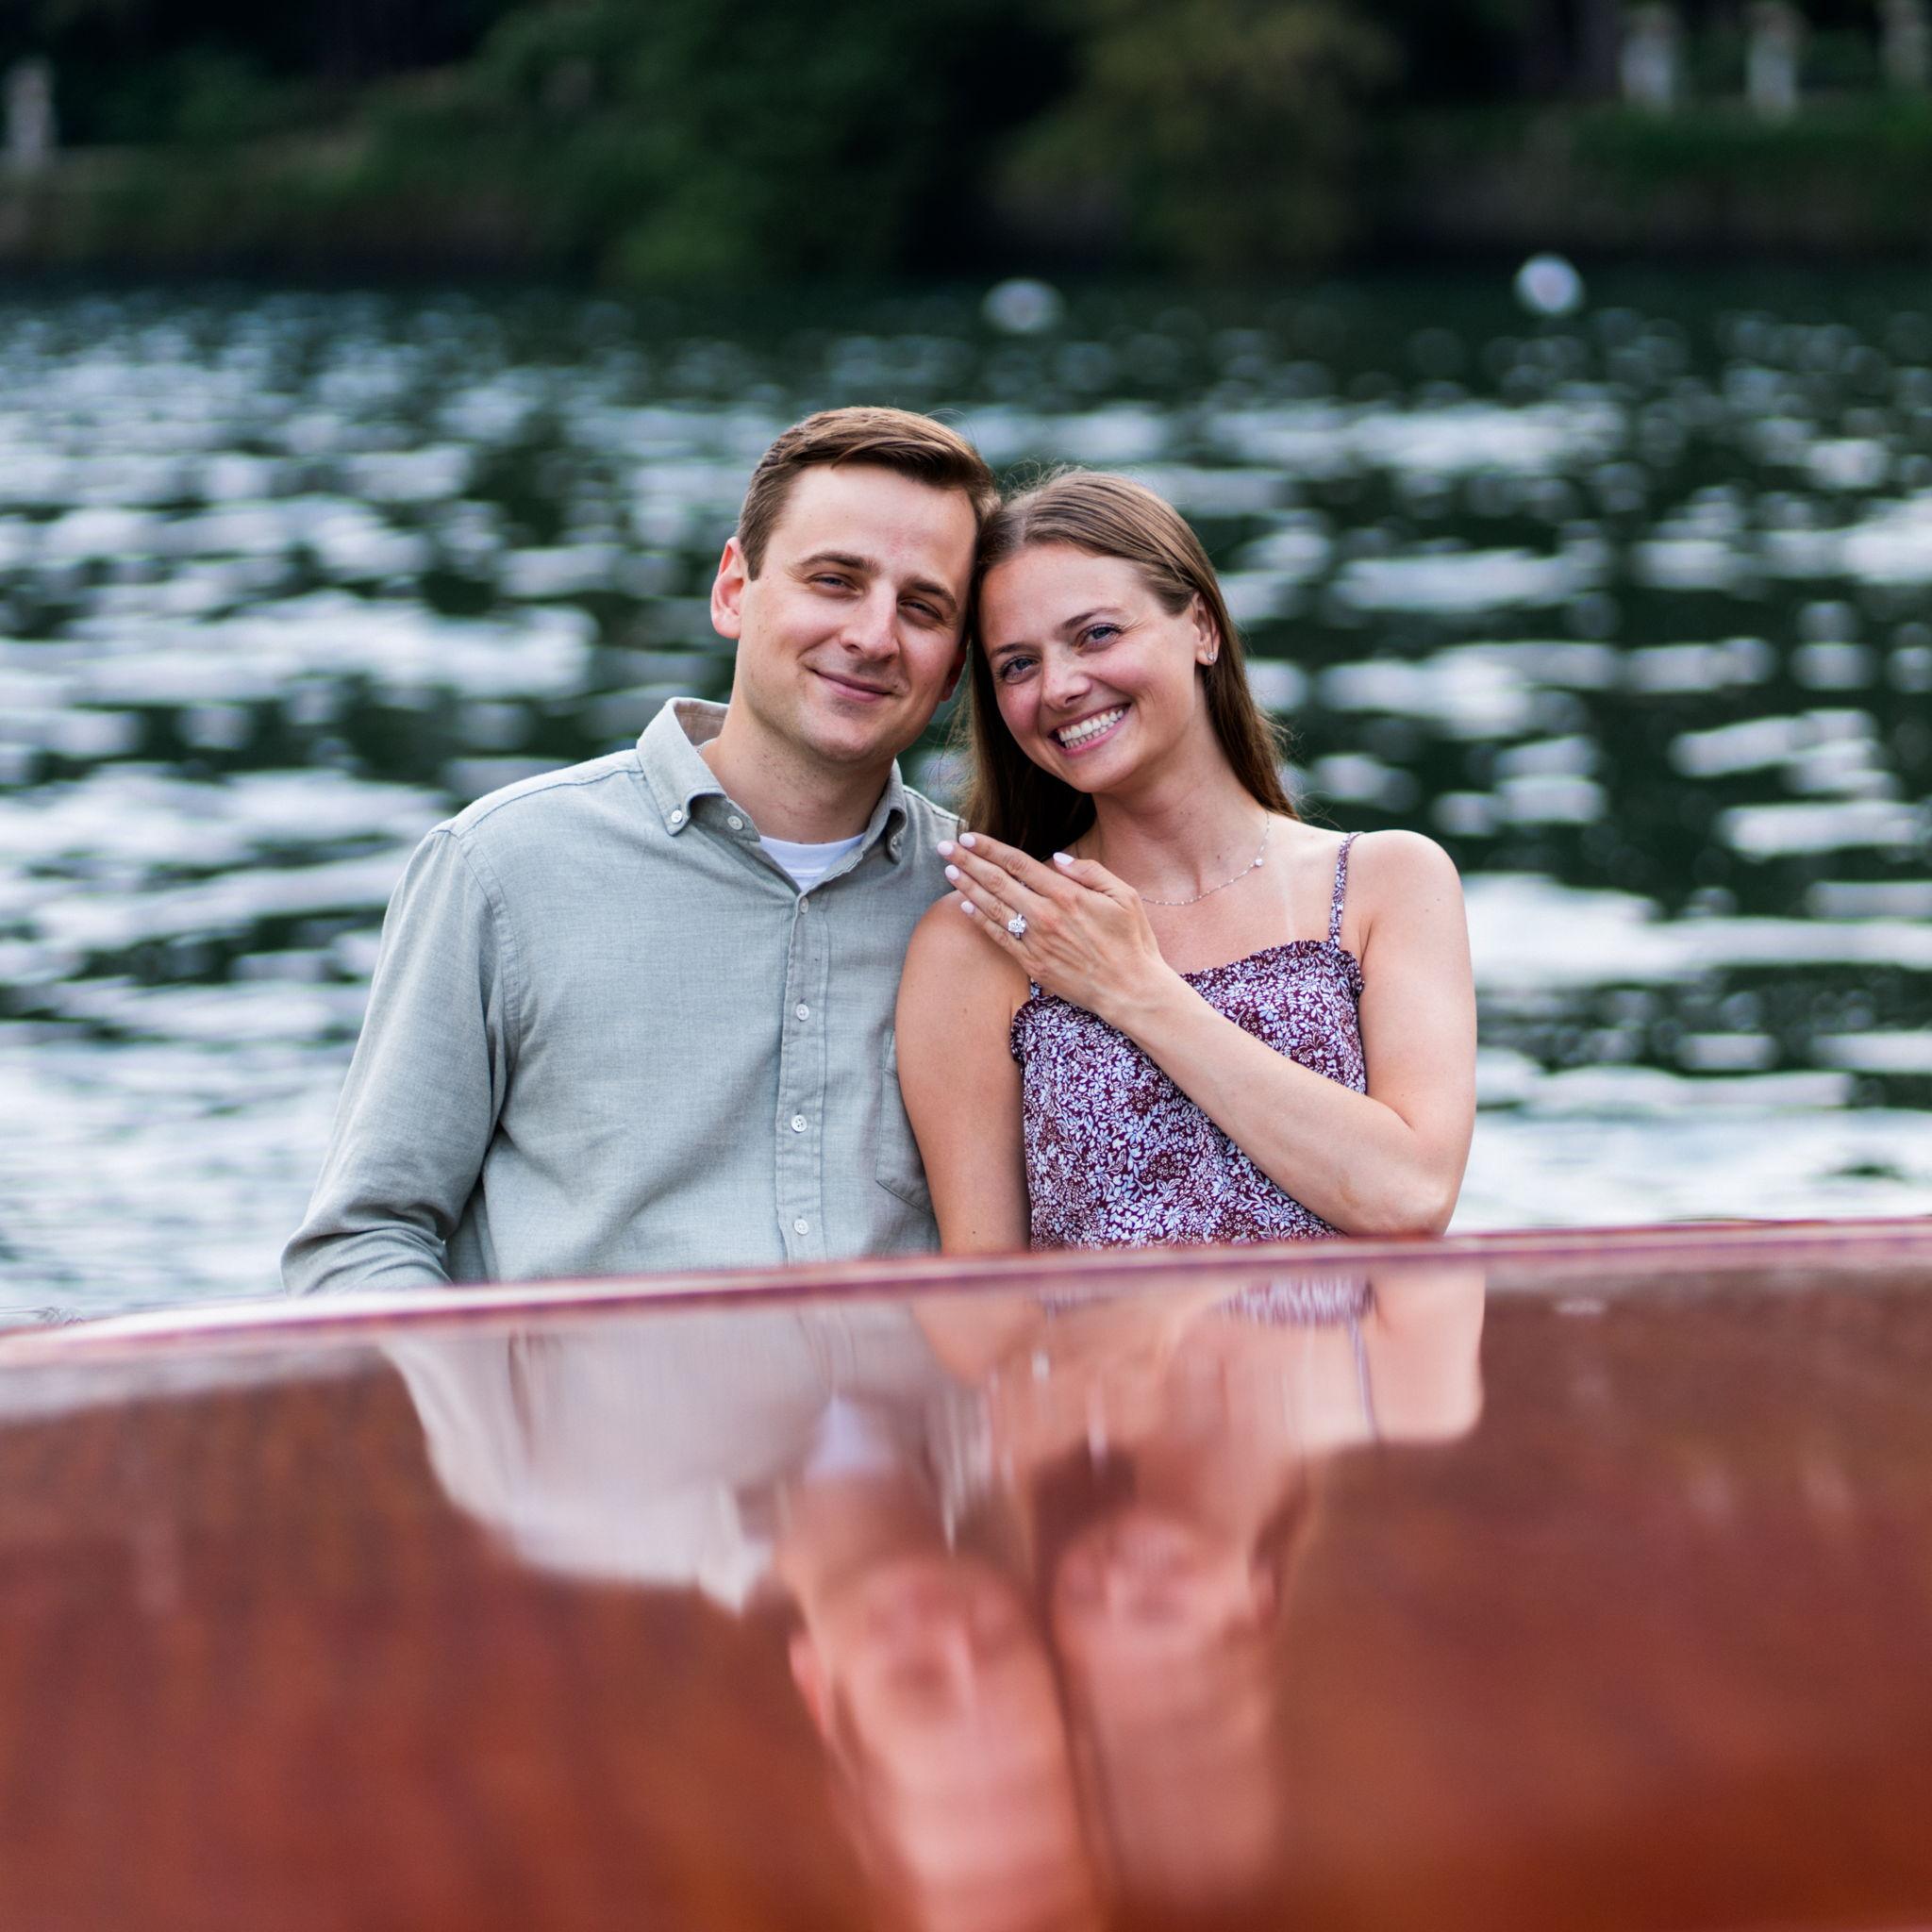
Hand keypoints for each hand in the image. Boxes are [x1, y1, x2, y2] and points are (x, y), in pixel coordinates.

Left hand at [936, 831, 1177, 1030]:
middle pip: (997, 881)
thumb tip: (1057, 858)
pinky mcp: (1032, 963)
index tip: (970, 836)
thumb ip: (1090, 872)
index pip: (1019, 863)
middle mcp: (1046, 915)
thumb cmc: (1132, 941)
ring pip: (992, 907)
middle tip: (944, 847)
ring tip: (948, 870)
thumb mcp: (1125, 896)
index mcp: (1067, 894)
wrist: (1130, 990)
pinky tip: (964, 905)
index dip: (991, 848)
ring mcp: (1036, 940)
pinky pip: (999, 937)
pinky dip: (980, 919)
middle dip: (968, 861)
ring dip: (967, 886)